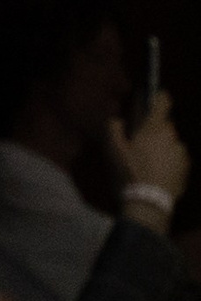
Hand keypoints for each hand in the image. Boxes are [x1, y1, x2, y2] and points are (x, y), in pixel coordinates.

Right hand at [108, 89, 189, 224]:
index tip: (152, 101)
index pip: (163, 100)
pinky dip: (168, 163)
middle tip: (139, 147)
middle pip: (164, 126)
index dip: (158, 97)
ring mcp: (181, 151)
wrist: (148, 203)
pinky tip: (156, 175)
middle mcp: (171, 135)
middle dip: (153, 132)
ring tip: (147, 166)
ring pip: (170, 143)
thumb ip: (113, 129)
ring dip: (161, 149)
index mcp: (154, 127)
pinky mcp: (186, 167)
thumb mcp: (113, 152)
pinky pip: (176, 159)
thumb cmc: (129, 174)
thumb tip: (117, 119)